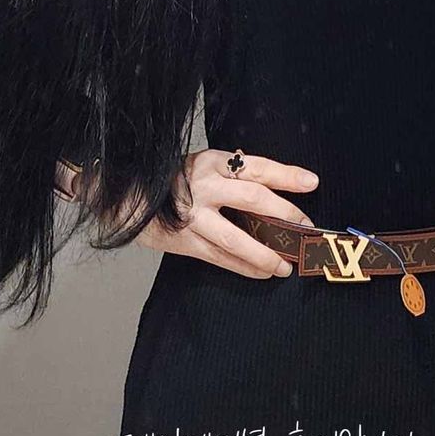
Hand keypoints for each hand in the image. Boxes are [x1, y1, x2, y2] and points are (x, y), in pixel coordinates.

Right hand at [104, 148, 317, 278]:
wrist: (122, 197)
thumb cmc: (169, 179)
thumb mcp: (199, 164)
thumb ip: (230, 172)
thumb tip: (272, 180)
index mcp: (212, 162)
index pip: (256, 167)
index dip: (286, 175)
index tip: (312, 182)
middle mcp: (204, 186)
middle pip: (253, 199)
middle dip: (285, 215)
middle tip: (306, 228)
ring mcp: (193, 216)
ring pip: (237, 238)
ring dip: (266, 253)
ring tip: (286, 266)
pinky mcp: (183, 241)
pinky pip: (220, 257)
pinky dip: (244, 267)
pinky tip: (261, 273)